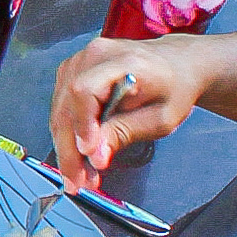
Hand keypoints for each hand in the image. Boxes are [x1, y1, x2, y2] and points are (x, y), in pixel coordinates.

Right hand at [48, 35, 200, 188]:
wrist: (177, 65)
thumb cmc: (174, 87)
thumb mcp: (161, 117)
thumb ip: (125, 133)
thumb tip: (96, 155)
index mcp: (122, 60)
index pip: (85, 90)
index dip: (82, 124)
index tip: (88, 152)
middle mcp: (94, 56)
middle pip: (67, 105)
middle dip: (70, 149)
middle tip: (77, 181)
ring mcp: (80, 61)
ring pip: (60, 111)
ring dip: (66, 147)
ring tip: (78, 176)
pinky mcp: (73, 73)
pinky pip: (62, 108)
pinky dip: (68, 135)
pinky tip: (77, 157)